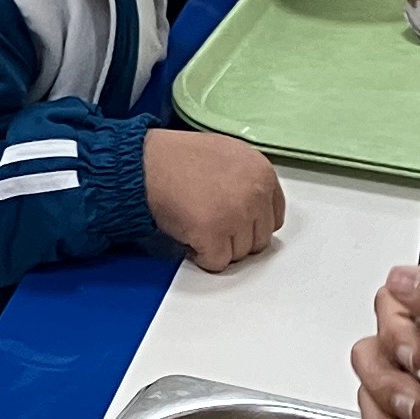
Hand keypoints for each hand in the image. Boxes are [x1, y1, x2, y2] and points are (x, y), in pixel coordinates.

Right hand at [143, 127, 284, 269]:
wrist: (146, 163)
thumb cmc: (178, 158)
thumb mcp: (228, 156)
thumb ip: (248, 181)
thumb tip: (255, 209)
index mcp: (262, 173)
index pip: (274, 217)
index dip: (251, 224)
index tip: (235, 223)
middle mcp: (255, 194)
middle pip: (258, 240)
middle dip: (235, 238)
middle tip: (211, 224)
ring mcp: (236, 215)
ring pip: (239, 254)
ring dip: (218, 247)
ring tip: (197, 223)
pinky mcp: (214, 234)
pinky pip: (216, 263)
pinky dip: (201, 256)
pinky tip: (189, 234)